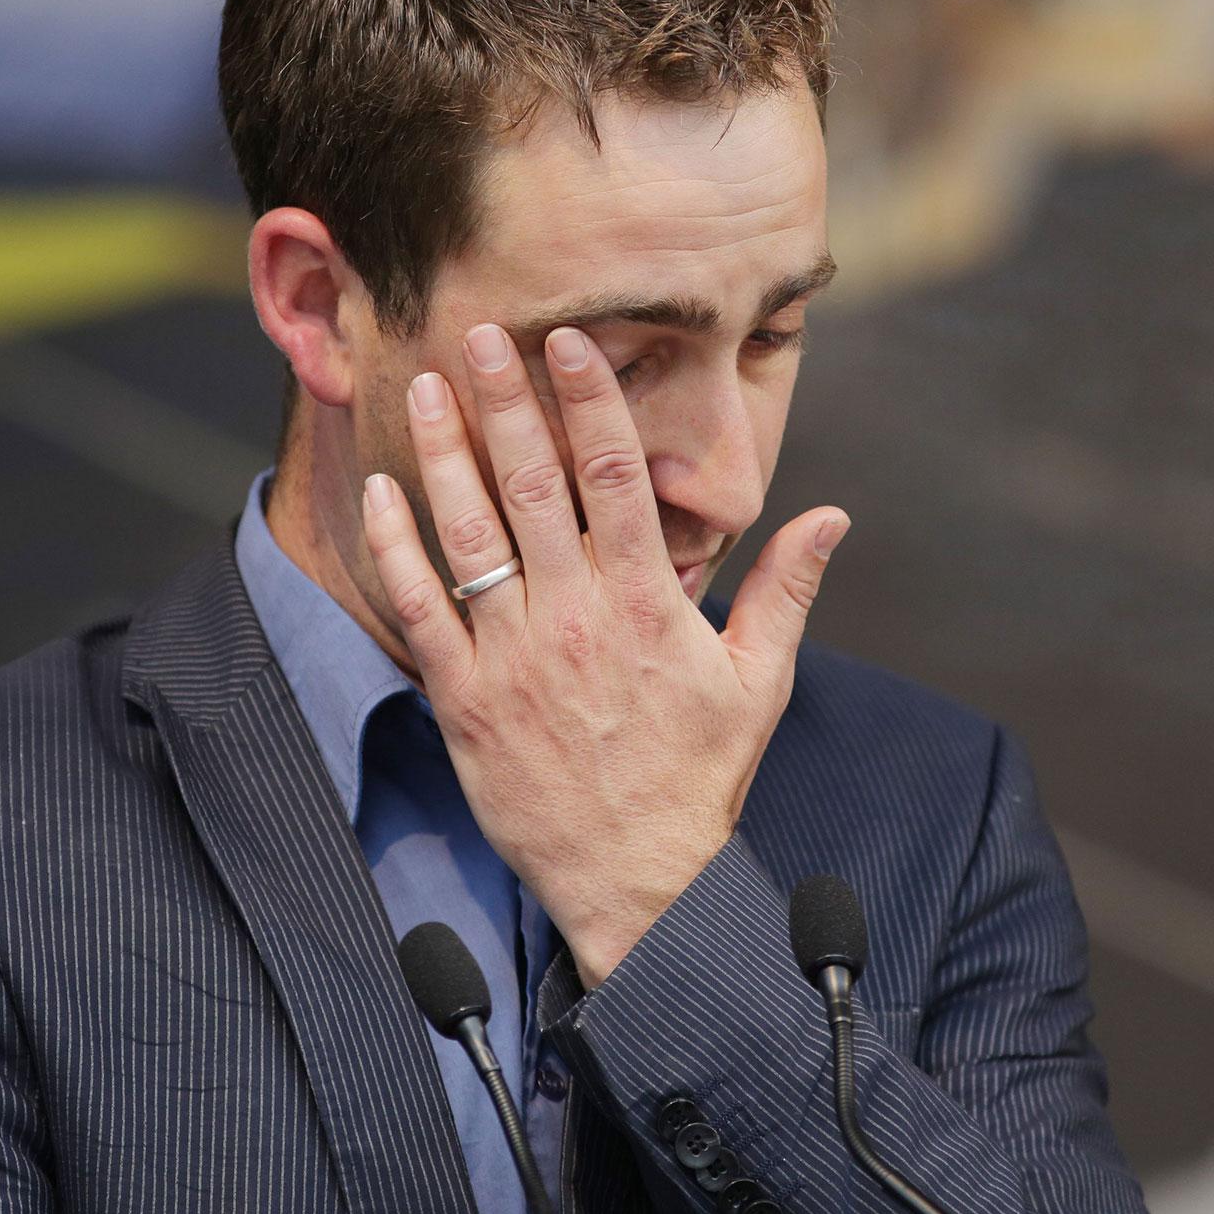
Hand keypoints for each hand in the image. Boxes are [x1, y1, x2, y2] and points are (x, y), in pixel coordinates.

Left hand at [359, 321, 848, 985]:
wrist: (637, 880)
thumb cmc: (699, 777)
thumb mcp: (758, 682)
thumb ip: (785, 590)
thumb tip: (829, 514)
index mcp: (647, 602)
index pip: (617, 475)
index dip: (589, 399)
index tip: (567, 341)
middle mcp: (576, 616)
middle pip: (534, 484)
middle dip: (505, 400)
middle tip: (478, 333)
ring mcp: (514, 656)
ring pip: (470, 533)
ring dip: (445, 453)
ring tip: (426, 385)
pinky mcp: (465, 698)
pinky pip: (421, 608)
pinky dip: (397, 547)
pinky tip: (383, 491)